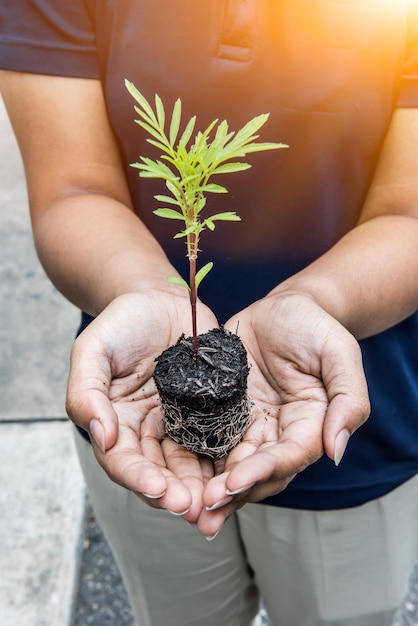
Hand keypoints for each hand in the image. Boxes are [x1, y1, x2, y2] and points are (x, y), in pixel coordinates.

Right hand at [66, 291, 217, 520]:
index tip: (157, 489)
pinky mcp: (208, 410)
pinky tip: (236, 471)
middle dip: (172, 491)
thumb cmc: (122, 322)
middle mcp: (147, 429)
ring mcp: (179, 421)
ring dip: (199, 485)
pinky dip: (224, 458)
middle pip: (157, 470)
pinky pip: (216, 438)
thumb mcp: (93, 349)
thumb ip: (86, 391)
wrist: (159, 298)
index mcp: (115, 421)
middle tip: (191, 507)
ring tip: (214, 500)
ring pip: (188, 462)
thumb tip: (101, 435)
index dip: (137, 477)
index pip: (122, 459)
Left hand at [198, 293, 369, 536]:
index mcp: (309, 424)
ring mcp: (247, 424)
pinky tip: (173, 474)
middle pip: (256, 471)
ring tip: (186, 507)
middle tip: (203, 509)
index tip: (235, 482)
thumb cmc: (314, 326)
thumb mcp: (339, 353)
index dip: (262, 470)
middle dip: (231, 491)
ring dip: (210, 488)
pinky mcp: (222, 411)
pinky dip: (194, 460)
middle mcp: (276, 432)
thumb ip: (348, 400)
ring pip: (230, 464)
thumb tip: (335, 451)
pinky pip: (207, 439)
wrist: (282, 307)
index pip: (288, 456)